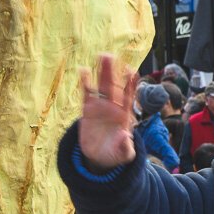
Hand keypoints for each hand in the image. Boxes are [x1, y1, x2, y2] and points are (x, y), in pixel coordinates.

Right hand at [78, 54, 137, 170]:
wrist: (99, 157)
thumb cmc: (115, 154)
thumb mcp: (123, 155)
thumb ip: (126, 147)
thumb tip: (125, 135)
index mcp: (124, 116)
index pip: (129, 97)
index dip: (130, 84)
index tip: (130, 71)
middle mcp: (113, 108)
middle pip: (114, 87)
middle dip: (113, 72)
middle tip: (111, 56)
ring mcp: (100, 107)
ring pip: (101, 86)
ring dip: (101, 72)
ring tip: (101, 56)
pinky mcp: (88, 110)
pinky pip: (86, 94)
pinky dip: (85, 83)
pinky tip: (82, 70)